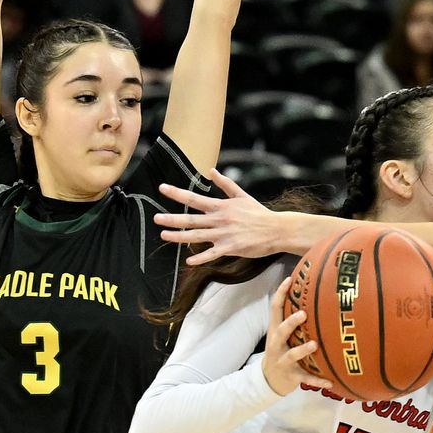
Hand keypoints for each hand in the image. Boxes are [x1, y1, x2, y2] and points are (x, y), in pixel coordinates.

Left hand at [155, 169, 283, 263]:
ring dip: (179, 236)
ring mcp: (225, 234)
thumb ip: (225, 184)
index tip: (163, 188)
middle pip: (191, 219)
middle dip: (172, 218)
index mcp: (222, 206)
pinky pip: (212, 254)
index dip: (177, 193)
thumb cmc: (259, 213)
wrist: (277, 229)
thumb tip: (212, 171)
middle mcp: (220, 219)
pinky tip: (189, 262)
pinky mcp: (231, 248)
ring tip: (164, 235)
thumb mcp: (242, 195)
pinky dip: (200, 258)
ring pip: (197, 236)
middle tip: (156, 217)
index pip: (195, 198)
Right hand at [262, 277, 331, 394]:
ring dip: (302, 350)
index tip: (290, 279)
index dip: (280, 294)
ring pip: (291, 355)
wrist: (269, 380)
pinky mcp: (291, 376)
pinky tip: (330, 382)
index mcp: (275, 331)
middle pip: (280, 332)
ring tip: (314, 344)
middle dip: (290, 323)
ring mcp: (283, 361)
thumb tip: (315, 295)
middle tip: (303, 314)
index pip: (275, 309)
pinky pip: (305, 378)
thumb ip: (293, 318)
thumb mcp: (283, 334)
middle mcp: (277, 345)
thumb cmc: (282, 350)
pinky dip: (317, 381)